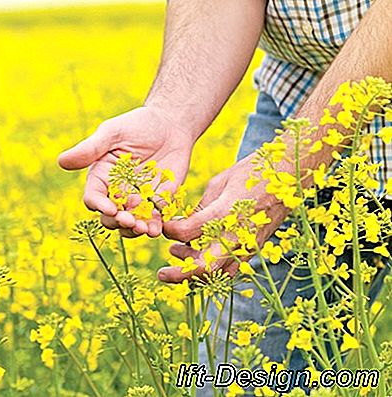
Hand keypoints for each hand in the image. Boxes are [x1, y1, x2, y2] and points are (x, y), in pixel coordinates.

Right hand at [58, 106, 195, 237]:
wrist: (170, 125)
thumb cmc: (137, 125)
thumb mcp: (113, 133)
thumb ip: (90, 149)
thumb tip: (61, 161)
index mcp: (101, 178)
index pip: (93, 197)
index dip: (99, 205)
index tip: (110, 208)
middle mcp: (116, 193)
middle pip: (109, 217)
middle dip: (117, 221)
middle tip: (129, 220)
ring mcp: (136, 201)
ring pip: (129, 225)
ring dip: (133, 230)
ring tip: (143, 228)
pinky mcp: (157, 204)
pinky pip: (152, 222)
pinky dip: (153, 228)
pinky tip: (156, 228)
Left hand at [157, 155, 289, 281]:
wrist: (291, 175)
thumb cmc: (253, 173)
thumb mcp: (220, 182)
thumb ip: (201, 208)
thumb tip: (182, 225)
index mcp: (225, 212)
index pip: (187, 231)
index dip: (170, 231)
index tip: (164, 226)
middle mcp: (237, 234)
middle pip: (204, 267)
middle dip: (179, 274)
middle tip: (161, 273)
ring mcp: (249, 245)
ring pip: (219, 275)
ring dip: (195, 275)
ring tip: (177, 258)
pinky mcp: (255, 249)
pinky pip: (232, 270)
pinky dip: (213, 272)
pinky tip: (199, 259)